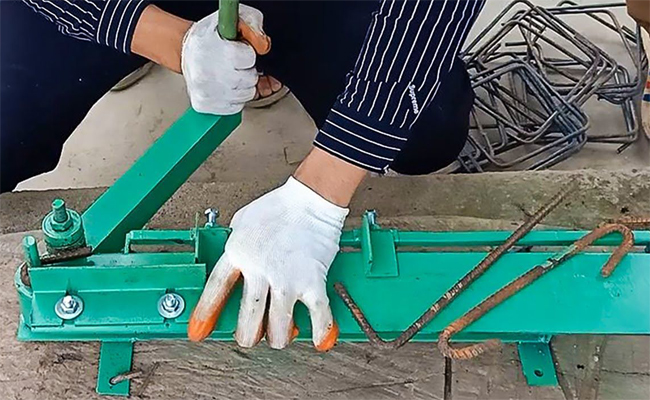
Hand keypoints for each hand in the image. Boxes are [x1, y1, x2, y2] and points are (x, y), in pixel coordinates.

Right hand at [181, 5, 262, 114]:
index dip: (247, 54)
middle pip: (250, 79)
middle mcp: (207, 73)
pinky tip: (225, 86)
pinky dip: (234, 98)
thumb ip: (252, 24)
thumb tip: (263, 46)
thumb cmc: (209, 37)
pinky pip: (236, 107)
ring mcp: (205, 91)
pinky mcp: (203, 105)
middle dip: (247, 70)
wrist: (185, 51)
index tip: (238, 51)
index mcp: (214, 50)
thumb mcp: (231, 20)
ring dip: (243, 85)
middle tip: (234, 64)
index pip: (249, 58)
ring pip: (246, 95)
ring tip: (230, 75)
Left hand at [188, 176, 348, 349]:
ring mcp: (287, 278)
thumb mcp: (242, 223)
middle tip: (250, 337)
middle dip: (247, 336)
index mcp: (238, 253)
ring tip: (281, 335)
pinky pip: (317, 315)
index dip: (205, 313)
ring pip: (279, 327)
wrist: (310, 198)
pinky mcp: (312, 281)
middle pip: (248, 319)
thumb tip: (235, 262)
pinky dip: (320, 331)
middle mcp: (259, 269)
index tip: (198, 332)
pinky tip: (318, 339)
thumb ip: (236, 246)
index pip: (215, 289)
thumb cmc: (278, 207)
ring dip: (279, 337)